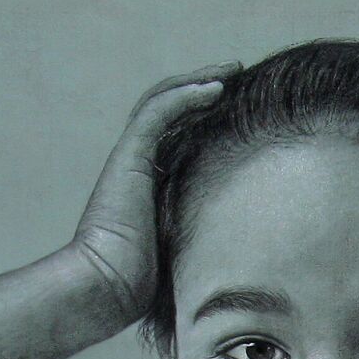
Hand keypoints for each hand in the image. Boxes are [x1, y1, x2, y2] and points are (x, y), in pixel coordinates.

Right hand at [70, 66, 227, 320]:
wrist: (105, 288)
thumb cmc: (143, 285)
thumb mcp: (186, 251)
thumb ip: (207, 236)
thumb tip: (254, 250)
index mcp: (147, 183)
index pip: (175, 132)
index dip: (202, 112)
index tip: (236, 104)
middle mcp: (137, 164)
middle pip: (169, 108)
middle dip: (202, 86)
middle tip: (237, 72)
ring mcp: (130, 159)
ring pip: (163, 101)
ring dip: (198, 81)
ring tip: (232, 69)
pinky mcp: (128, 158)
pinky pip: (159, 113)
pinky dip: (186, 96)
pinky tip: (215, 88)